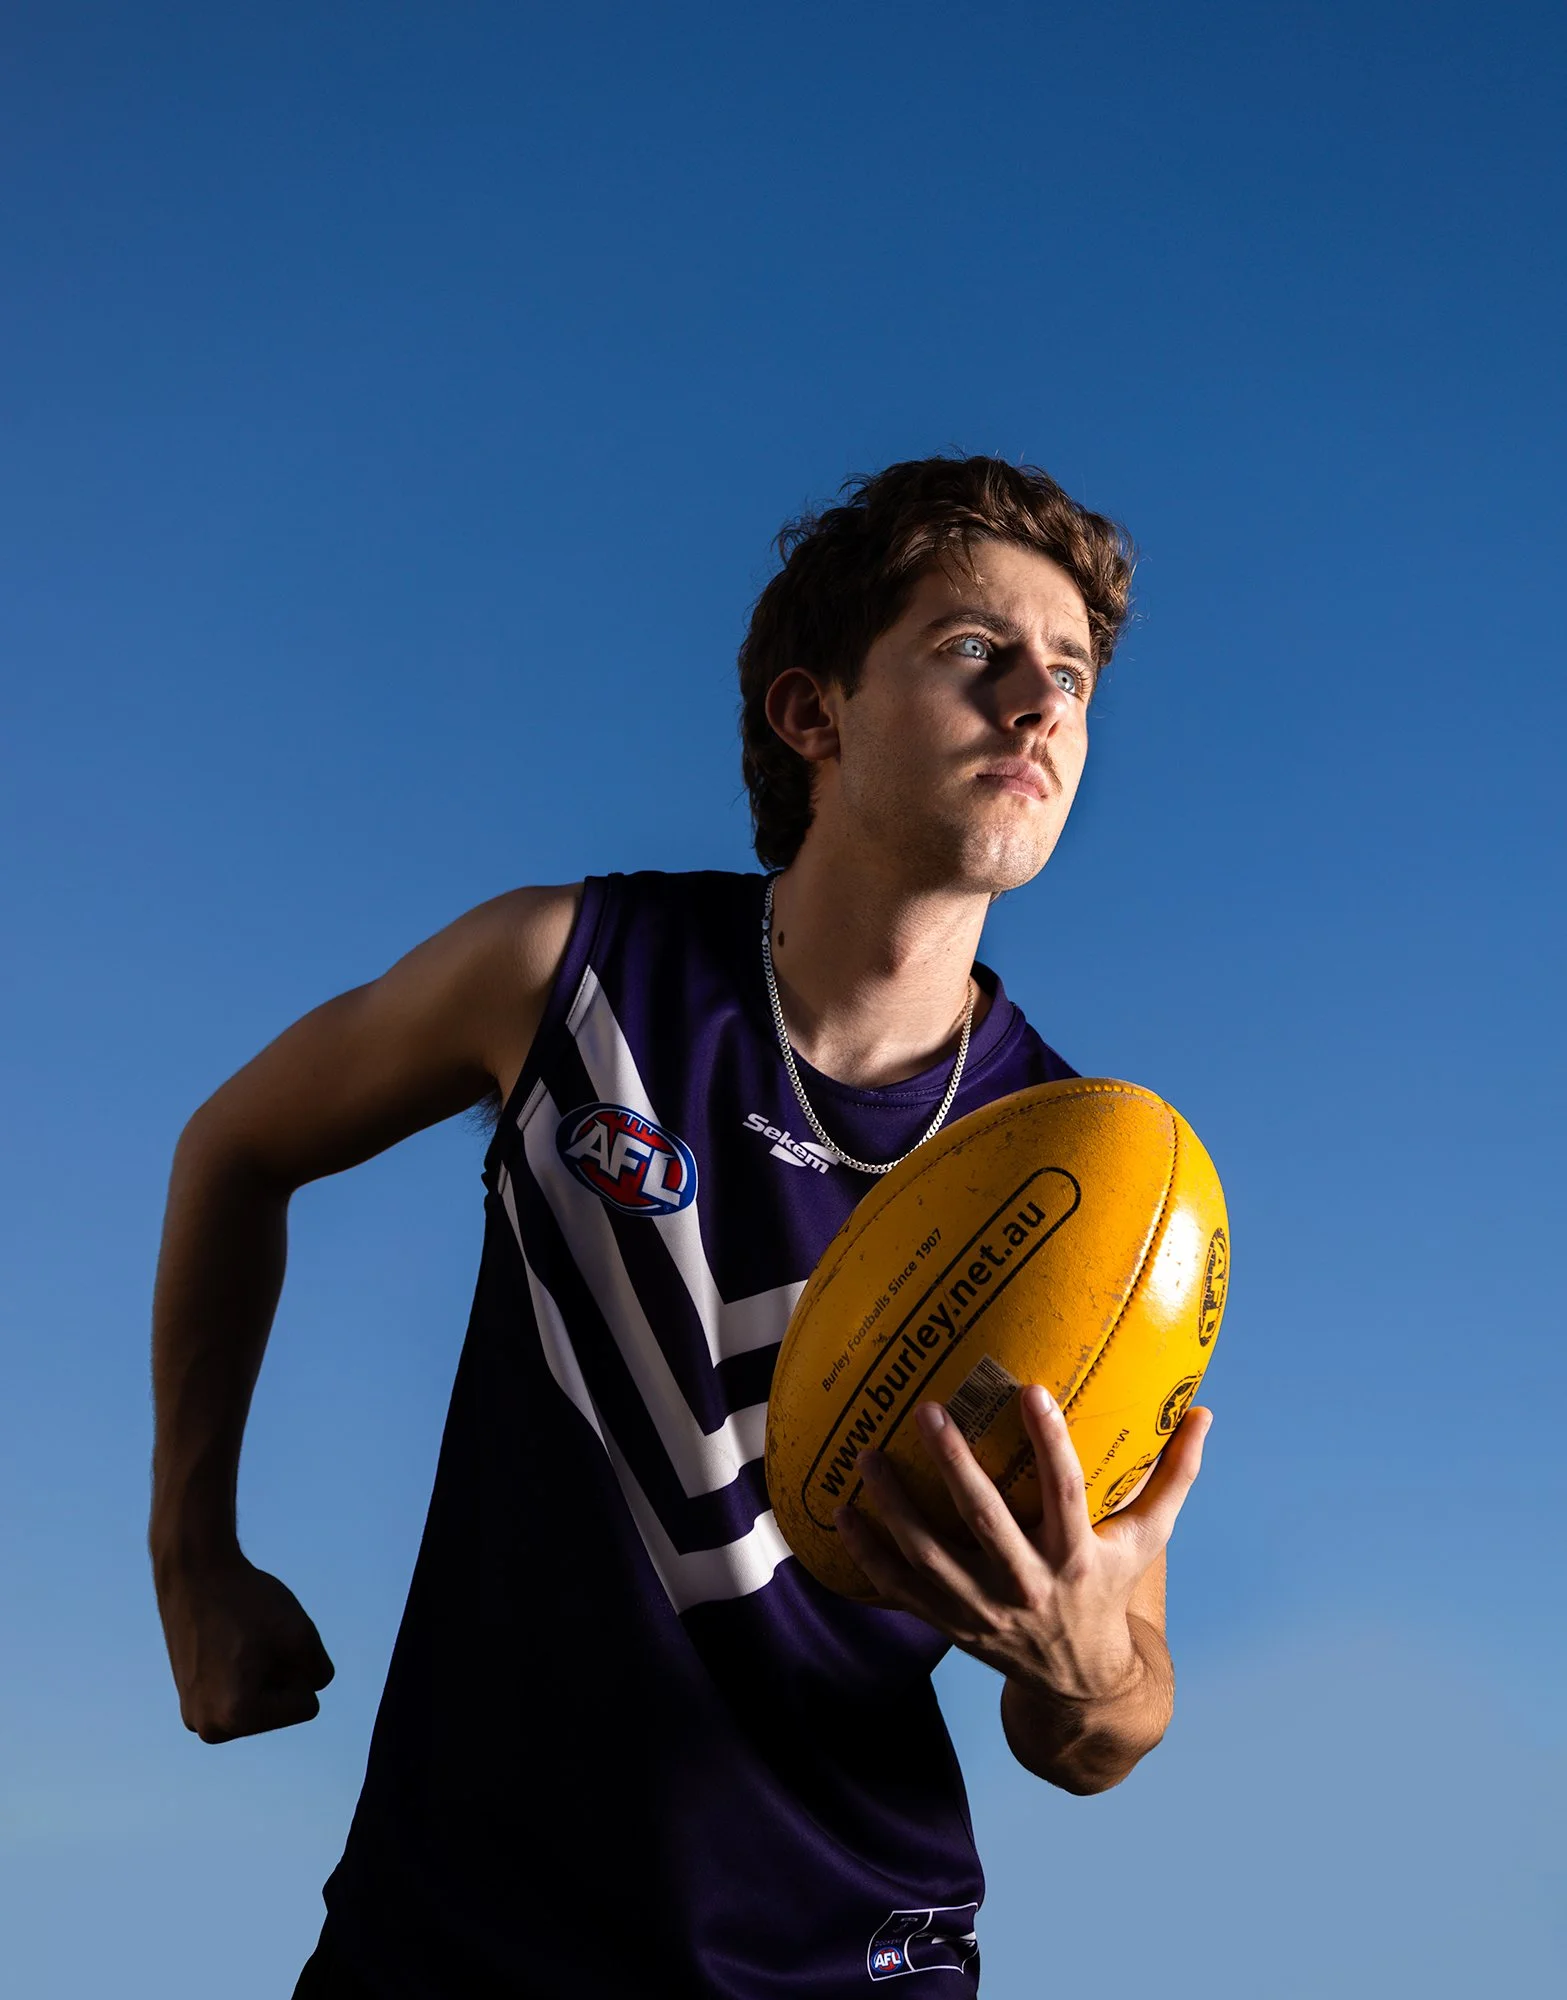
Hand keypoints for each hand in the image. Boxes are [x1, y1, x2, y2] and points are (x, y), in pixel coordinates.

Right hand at [154, 1550, 334, 1742]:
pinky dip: (241, 1673)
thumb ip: (318, 1672)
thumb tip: (307, 1689)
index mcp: (236, 1717)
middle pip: (281, 1708)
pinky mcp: (189, 1703)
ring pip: (261, 1701)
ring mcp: (195, 1718)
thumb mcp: (302, 1634)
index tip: (268, 1642)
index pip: (307, 1705)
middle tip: (251, 1641)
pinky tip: (223, 1648)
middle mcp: (210, 1729)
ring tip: (237, 1644)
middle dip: (279, 1674)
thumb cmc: (247, 1602)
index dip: (299, 1667)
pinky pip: (239, 1695)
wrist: (193, 1574)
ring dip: (262, 1673)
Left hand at [834, 1386, 1210, 1704]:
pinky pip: (900, 1590)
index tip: (1031, 1389)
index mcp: (1077, 1558)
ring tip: (868, 1455)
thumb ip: (1174, 1476)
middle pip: (986, 1522)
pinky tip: (840, 1512)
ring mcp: (983, 1610)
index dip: (1050, 1443)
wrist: (1080, 1684)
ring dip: (895, 1508)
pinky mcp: (949, 1625)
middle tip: (927, 1410)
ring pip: (931, 1558)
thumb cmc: (1110, 1588)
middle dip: (955, 1467)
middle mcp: (1028, 1585)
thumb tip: (1204, 1410)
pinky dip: (867, 1555)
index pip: (1066, 1494)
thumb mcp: (1148, 1539)